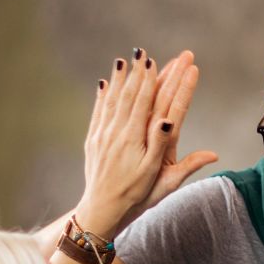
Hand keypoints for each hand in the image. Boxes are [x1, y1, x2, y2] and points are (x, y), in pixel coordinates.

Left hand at [76, 49, 217, 235]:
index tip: (158, 62)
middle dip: (138, 73)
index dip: (152, 81)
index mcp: (135, 141)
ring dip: (119, 78)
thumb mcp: (159, 178)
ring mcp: (103, 136)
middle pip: (130, 96)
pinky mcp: (93, 141)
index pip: (146, 103)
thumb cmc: (137, 196)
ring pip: (112, 100)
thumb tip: (170, 120)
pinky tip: (104, 82)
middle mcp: (117, 134)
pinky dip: (102, 95)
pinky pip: (98, 111)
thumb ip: (165, 147)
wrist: (102, 210)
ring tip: (125, 59)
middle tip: (144, 52)